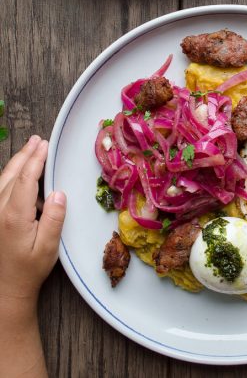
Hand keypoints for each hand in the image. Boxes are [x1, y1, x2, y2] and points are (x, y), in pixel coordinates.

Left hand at [0, 135, 66, 307]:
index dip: (36, 160)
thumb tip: (58, 194)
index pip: (25, 179)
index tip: (45, 145)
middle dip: (25, 155)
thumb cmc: (28, 270)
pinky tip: (18, 172)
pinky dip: (9, 176)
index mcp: (13, 216)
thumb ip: (54, 219)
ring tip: (29, 149)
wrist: (3, 290)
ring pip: (2, 180)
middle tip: (37, 140)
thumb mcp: (48, 248)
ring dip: (17, 162)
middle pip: (11, 174)